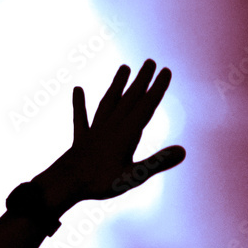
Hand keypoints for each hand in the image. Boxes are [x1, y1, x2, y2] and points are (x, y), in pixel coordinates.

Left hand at [35, 59, 184, 212]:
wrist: (64, 185)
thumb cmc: (99, 183)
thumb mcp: (133, 177)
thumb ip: (157, 163)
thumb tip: (183, 151)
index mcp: (125, 134)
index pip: (146, 106)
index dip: (157, 88)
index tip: (166, 70)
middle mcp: (110, 128)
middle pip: (128, 100)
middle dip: (141, 81)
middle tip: (150, 62)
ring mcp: (94, 132)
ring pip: (108, 103)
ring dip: (117, 85)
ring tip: (124, 68)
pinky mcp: (80, 140)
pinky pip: (80, 118)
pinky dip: (79, 104)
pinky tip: (77, 90)